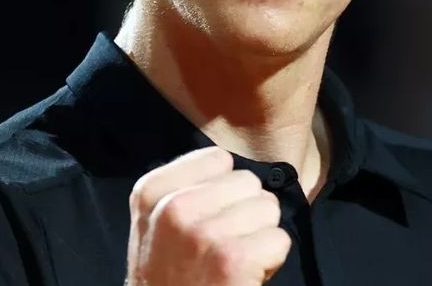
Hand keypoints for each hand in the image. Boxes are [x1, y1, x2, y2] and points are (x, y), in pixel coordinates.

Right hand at [125, 147, 290, 284]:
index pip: (219, 159)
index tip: (211, 216)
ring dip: (260, 235)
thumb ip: (182, 188)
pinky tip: (246, 274)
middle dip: (246, 211)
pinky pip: (279, 239)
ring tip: (235, 259)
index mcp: (152, 192)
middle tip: (225, 244)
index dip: (225, 188)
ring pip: (268, 208)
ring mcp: (204, 233)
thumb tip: (230, 166)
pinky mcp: (233, 260)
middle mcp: (174, 208)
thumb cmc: (166, 276)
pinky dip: (271, 259)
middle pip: (248, 181)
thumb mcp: (153, 224)